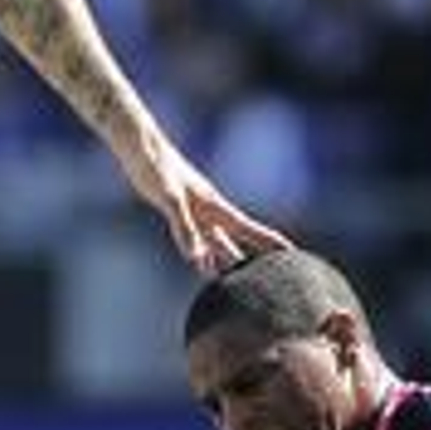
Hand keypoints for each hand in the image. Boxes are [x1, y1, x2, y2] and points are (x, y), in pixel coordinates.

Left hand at [118, 133, 289, 271]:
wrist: (138, 146)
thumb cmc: (155, 166)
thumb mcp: (169, 198)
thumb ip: (184, 228)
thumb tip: (195, 259)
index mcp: (213, 206)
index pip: (249, 228)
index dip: (270, 241)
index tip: (292, 253)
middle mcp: (208, 211)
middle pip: (236, 240)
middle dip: (254, 257)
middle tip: (272, 277)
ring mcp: (194, 211)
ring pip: (216, 242)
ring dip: (226, 261)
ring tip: (240, 283)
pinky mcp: (177, 210)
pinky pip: (195, 238)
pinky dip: (201, 254)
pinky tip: (202, 265)